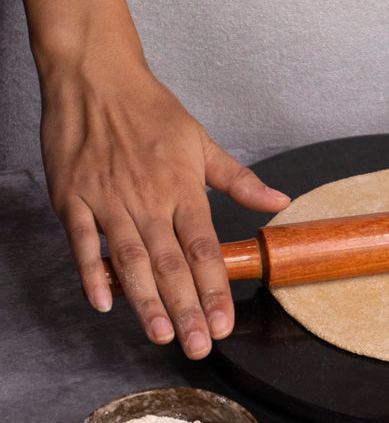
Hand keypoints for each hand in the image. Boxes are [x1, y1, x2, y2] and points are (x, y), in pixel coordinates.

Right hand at [41, 65, 289, 357]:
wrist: (96, 77)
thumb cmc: (151, 111)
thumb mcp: (203, 142)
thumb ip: (240, 181)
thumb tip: (280, 200)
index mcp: (183, 191)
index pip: (205, 251)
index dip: (216, 290)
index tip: (224, 324)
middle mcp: (149, 201)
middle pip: (172, 265)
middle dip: (187, 309)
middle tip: (197, 345)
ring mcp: (109, 201)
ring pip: (132, 261)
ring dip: (146, 301)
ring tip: (161, 333)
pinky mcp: (74, 199)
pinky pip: (84, 242)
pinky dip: (92, 272)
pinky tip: (104, 302)